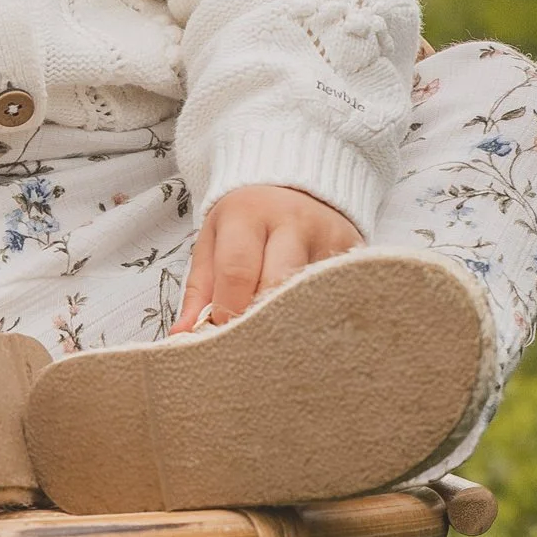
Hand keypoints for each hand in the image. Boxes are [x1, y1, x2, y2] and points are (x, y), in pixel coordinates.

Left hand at [173, 185, 362, 332]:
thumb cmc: (247, 222)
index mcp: (248, 215)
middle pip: (279, 283)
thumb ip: (199, 290)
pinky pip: (338, 293)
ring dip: (295, 325)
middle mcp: (293, 222)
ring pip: (312, 294)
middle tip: (253, 352)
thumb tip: (180, 337)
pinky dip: (322, 316)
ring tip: (281, 347)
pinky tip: (311, 332)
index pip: (238, 270)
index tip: (223, 338)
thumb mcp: (214, 242)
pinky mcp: (356, 251)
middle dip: (262, 323)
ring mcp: (330, 236)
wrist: (296, 184)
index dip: (229, 311)